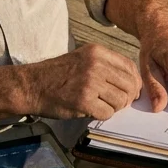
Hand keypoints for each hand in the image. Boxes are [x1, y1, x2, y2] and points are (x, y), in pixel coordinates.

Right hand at [21, 44, 141, 120]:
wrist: (32, 85)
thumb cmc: (58, 75)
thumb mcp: (83, 58)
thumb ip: (107, 66)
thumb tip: (133, 84)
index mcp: (97, 52)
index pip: (130, 67)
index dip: (135, 82)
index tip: (131, 91)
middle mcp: (96, 64)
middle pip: (129, 85)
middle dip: (127, 98)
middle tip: (117, 103)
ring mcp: (90, 82)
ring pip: (121, 101)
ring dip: (113, 107)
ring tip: (100, 105)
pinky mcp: (83, 101)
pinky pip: (108, 113)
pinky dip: (102, 115)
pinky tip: (91, 110)